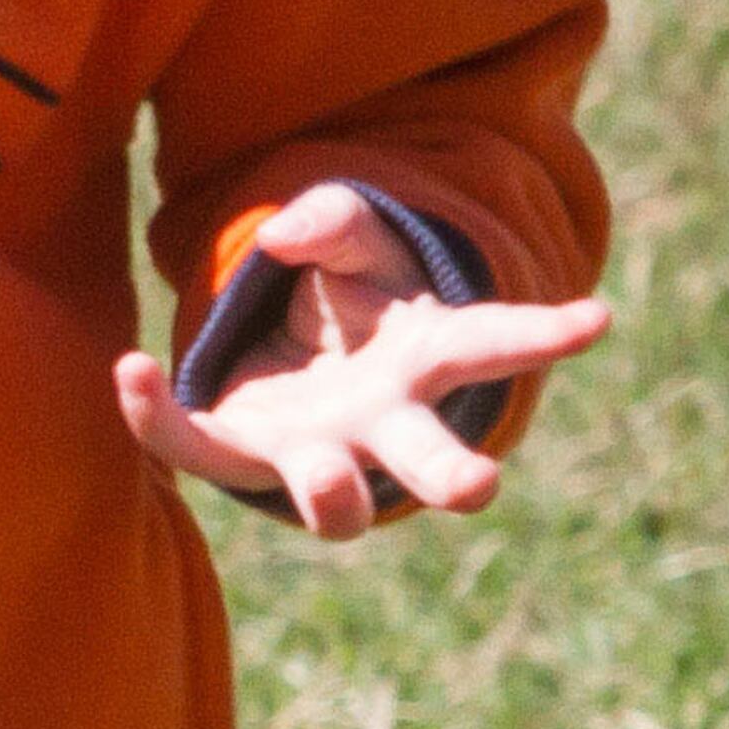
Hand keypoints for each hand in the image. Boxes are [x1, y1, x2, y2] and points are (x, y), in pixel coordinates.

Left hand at [114, 180, 611, 542]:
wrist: (290, 358)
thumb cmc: (348, 296)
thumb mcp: (348, 241)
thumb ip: (329, 223)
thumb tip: (287, 234)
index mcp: (425, 359)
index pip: (492, 345)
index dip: (542, 334)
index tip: (596, 317)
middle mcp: (383, 423)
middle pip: (431, 462)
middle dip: (453, 476)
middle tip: (480, 486)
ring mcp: (317, 454)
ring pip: (336, 504)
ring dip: (335, 496)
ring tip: (328, 476)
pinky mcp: (240, 456)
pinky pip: (196, 450)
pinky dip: (159, 415)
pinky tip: (131, 368)